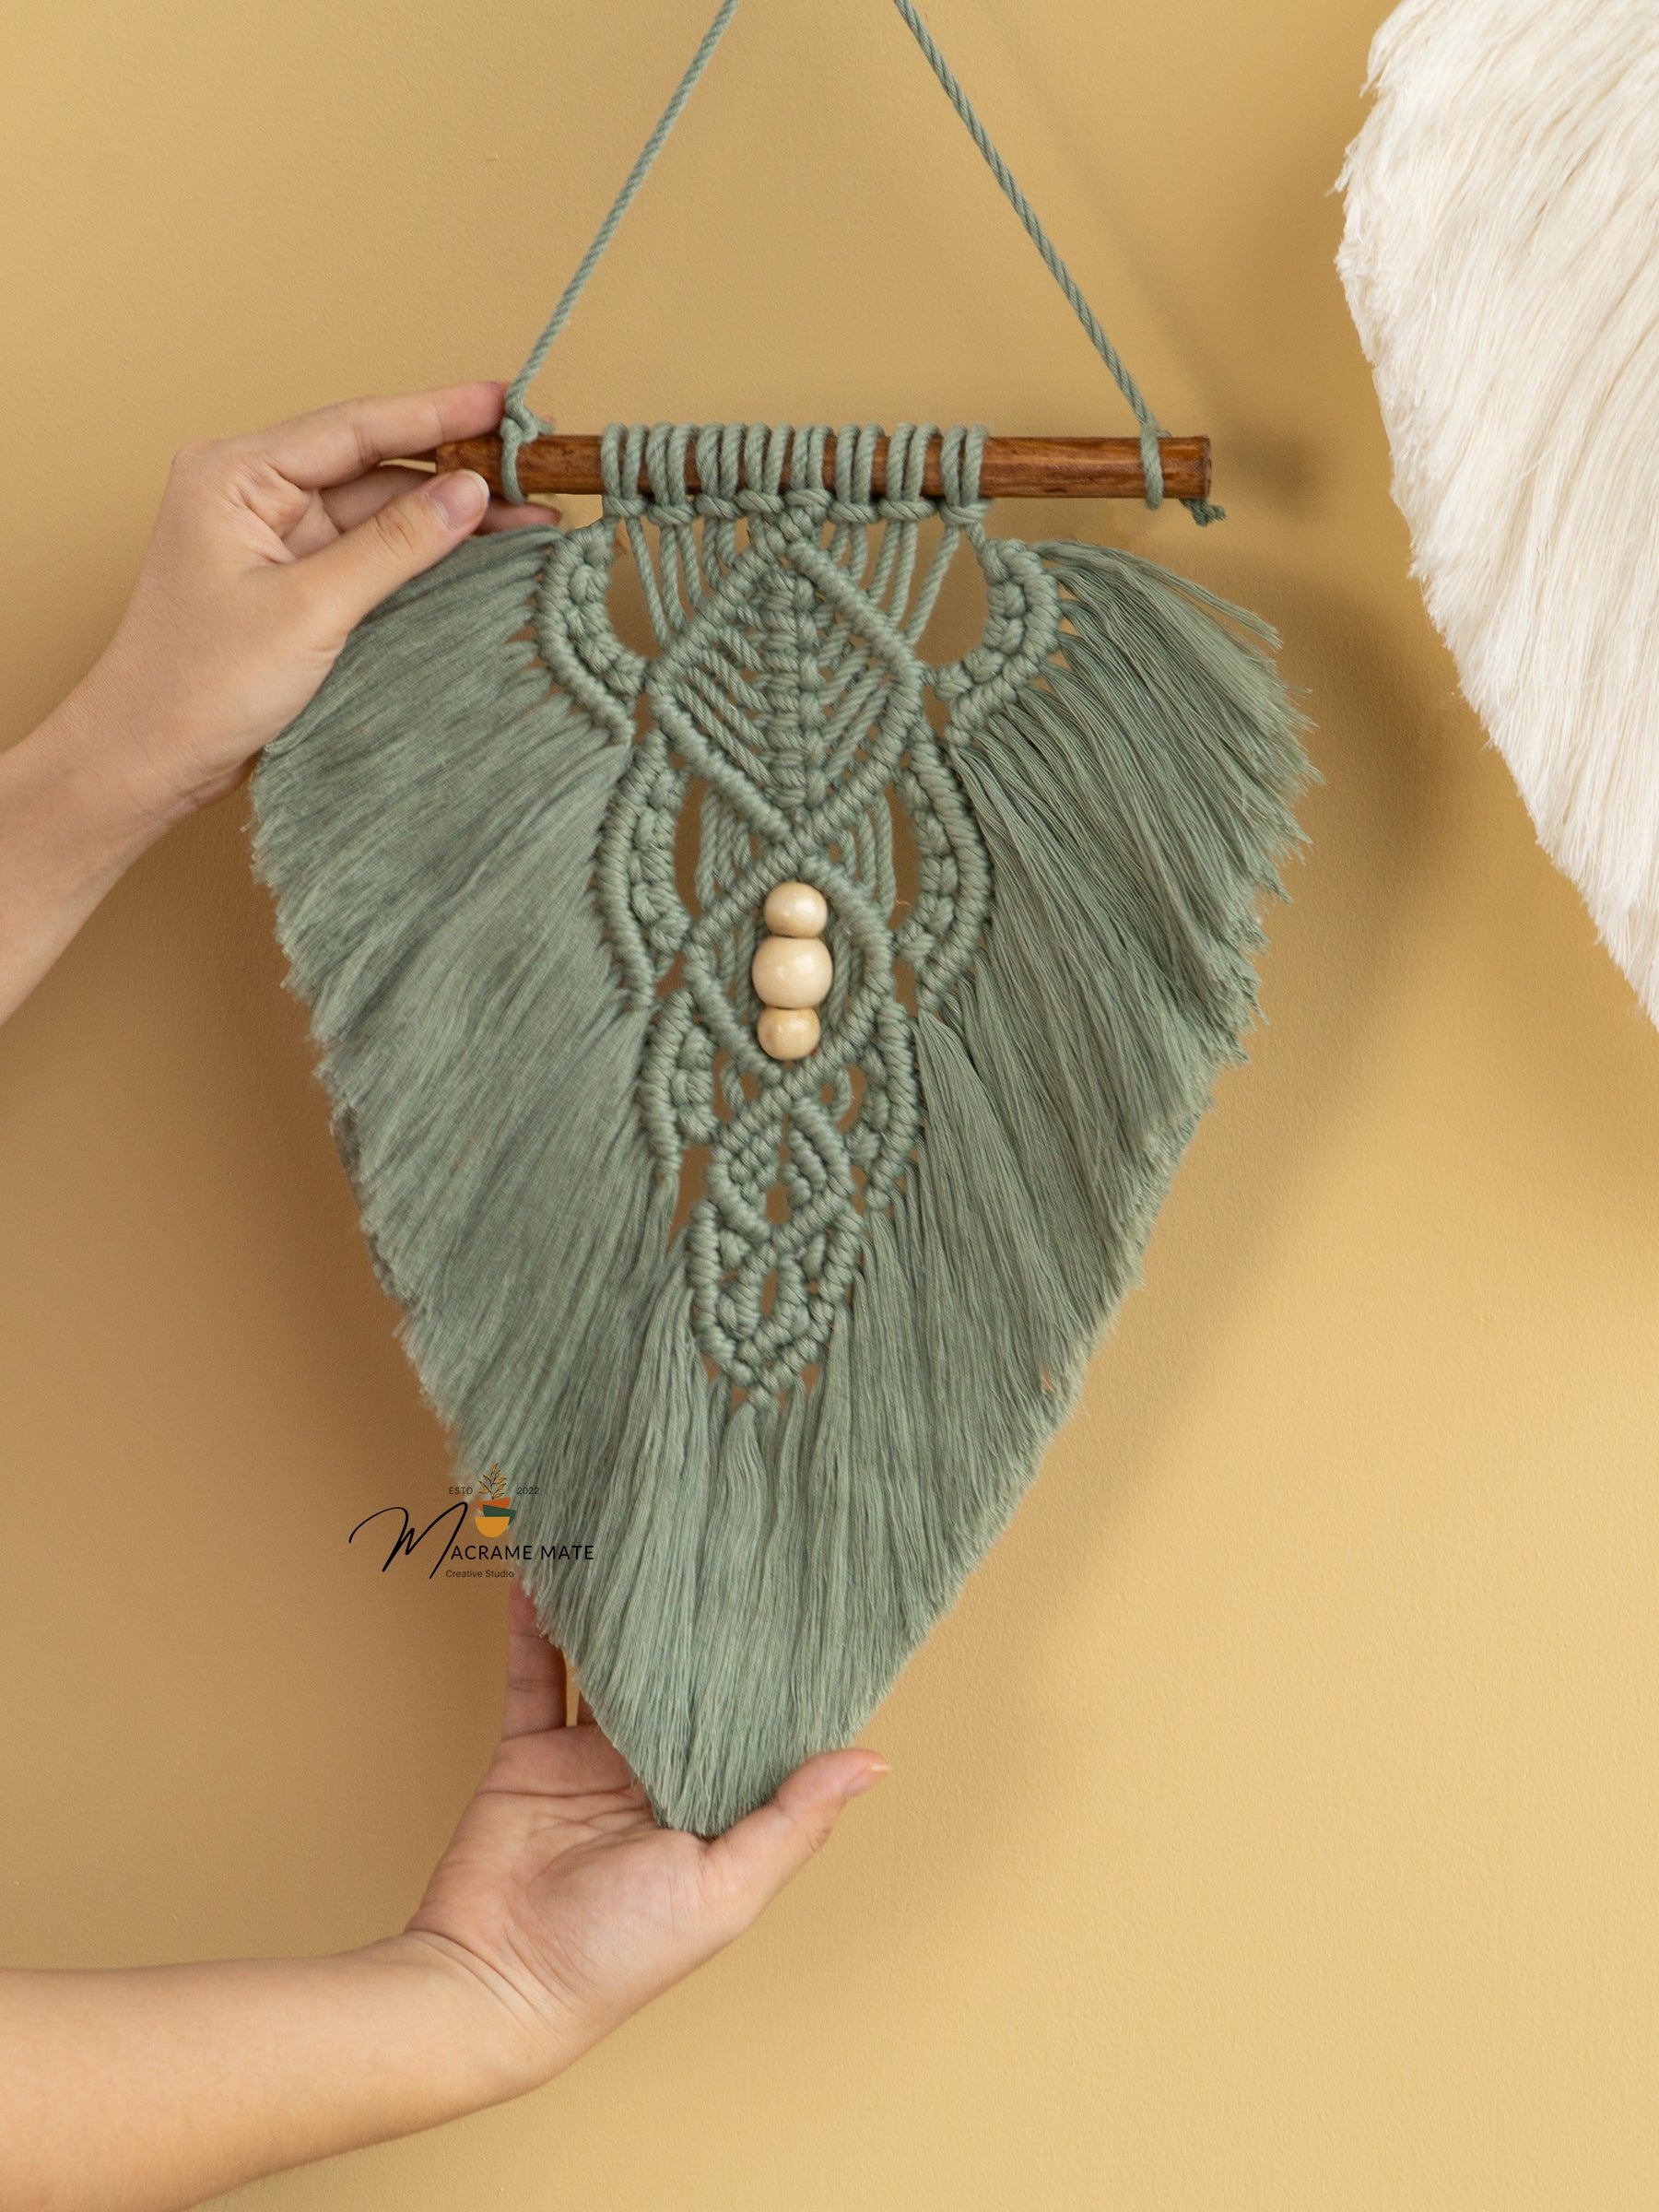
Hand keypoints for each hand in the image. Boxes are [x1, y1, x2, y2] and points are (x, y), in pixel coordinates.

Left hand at [0, 383, 554, 1021]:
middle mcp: (254, 493)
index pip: (355, 427)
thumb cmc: (199, 684)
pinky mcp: (293, 584)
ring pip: (380, 512)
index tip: (504, 401)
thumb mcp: (310, 610)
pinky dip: (423, 555)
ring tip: (530, 516)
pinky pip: (371, 555)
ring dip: (450, 517)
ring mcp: (275, 540)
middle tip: (536, 462)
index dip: (437, 413)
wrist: (150, 759)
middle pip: (374, 465)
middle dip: (456, 468)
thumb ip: (395, 545)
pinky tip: (480, 552)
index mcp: (235, 474)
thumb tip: (468, 493)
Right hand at [398, 1585, 887, 2089]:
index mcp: (712, 1808)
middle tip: (722, 1544)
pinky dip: (536, 1624)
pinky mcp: (530, 1753)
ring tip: (638, 1543)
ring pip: (613, 1669)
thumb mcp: (725, 1891)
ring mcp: (589, 1761)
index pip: (753, 1726)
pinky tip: (548, 1574)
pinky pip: (535, 1675)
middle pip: (686, 1685)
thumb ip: (793, 1822)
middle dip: (700, 1627)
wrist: (495, 1982)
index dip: (773, 1673)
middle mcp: (655, 1776)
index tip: (798, 1604)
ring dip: (622, 1616)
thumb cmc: (619, 1956)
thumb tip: (874, 1761)